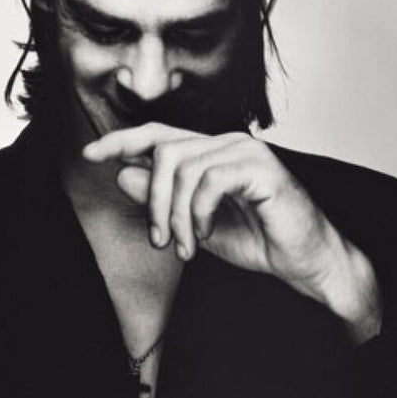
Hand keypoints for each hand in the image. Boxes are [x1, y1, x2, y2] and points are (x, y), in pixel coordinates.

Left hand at [83, 123, 380, 343]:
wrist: (305, 262)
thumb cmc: (258, 240)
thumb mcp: (194, 224)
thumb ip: (162, 200)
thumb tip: (122, 174)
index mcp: (211, 152)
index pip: (158, 135)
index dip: (122, 140)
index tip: (91, 154)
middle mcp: (226, 143)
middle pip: (164, 150)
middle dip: (152, 200)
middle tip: (159, 241)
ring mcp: (245, 151)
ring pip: (184, 168)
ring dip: (175, 215)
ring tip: (185, 247)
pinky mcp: (261, 167)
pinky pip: (210, 180)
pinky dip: (198, 213)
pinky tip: (206, 234)